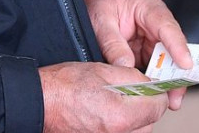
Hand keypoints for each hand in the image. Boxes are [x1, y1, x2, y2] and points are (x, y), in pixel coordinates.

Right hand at [40, 61, 166, 132]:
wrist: (39, 103)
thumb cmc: (64, 87)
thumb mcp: (105, 71)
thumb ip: (135, 78)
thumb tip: (150, 83)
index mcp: (122, 116)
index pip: (158, 106)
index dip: (156, 91)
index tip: (151, 85)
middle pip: (150, 121)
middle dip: (145, 105)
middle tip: (131, 90)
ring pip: (137, 130)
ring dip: (134, 116)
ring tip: (115, 101)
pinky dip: (120, 124)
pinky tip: (108, 112)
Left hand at [82, 0, 191, 111]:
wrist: (90, 1)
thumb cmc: (98, 4)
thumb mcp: (101, 20)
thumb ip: (113, 44)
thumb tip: (126, 68)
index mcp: (148, 7)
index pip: (167, 27)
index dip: (178, 47)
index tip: (186, 65)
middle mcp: (156, 24)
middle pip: (173, 49)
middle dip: (177, 73)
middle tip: (176, 96)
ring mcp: (152, 39)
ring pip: (166, 62)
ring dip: (167, 82)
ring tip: (169, 102)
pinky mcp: (145, 52)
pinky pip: (154, 68)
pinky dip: (155, 83)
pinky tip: (155, 97)